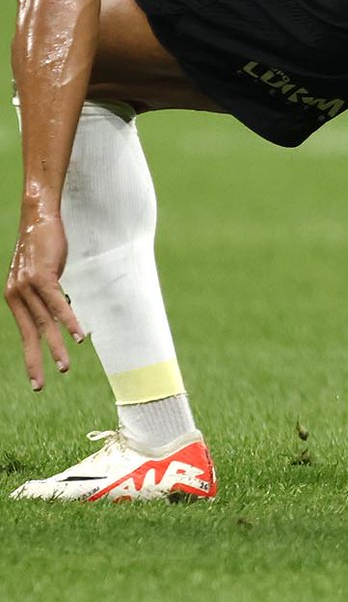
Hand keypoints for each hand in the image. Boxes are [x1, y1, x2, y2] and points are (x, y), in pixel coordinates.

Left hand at [7, 205, 80, 390]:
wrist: (39, 216)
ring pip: (44, 323)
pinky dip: (69, 321)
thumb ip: (47, 293)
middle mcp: (15, 294)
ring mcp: (26, 286)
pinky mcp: (40, 277)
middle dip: (36, 360)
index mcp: (14, 297)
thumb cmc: (45, 244)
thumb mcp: (43, 273)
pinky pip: (56, 305)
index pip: (25, 332)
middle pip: (30, 334)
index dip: (31, 355)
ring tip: (64, 367)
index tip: (37, 377)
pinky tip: (78, 336)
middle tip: (39, 386)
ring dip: (56, 346)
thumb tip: (60, 311)